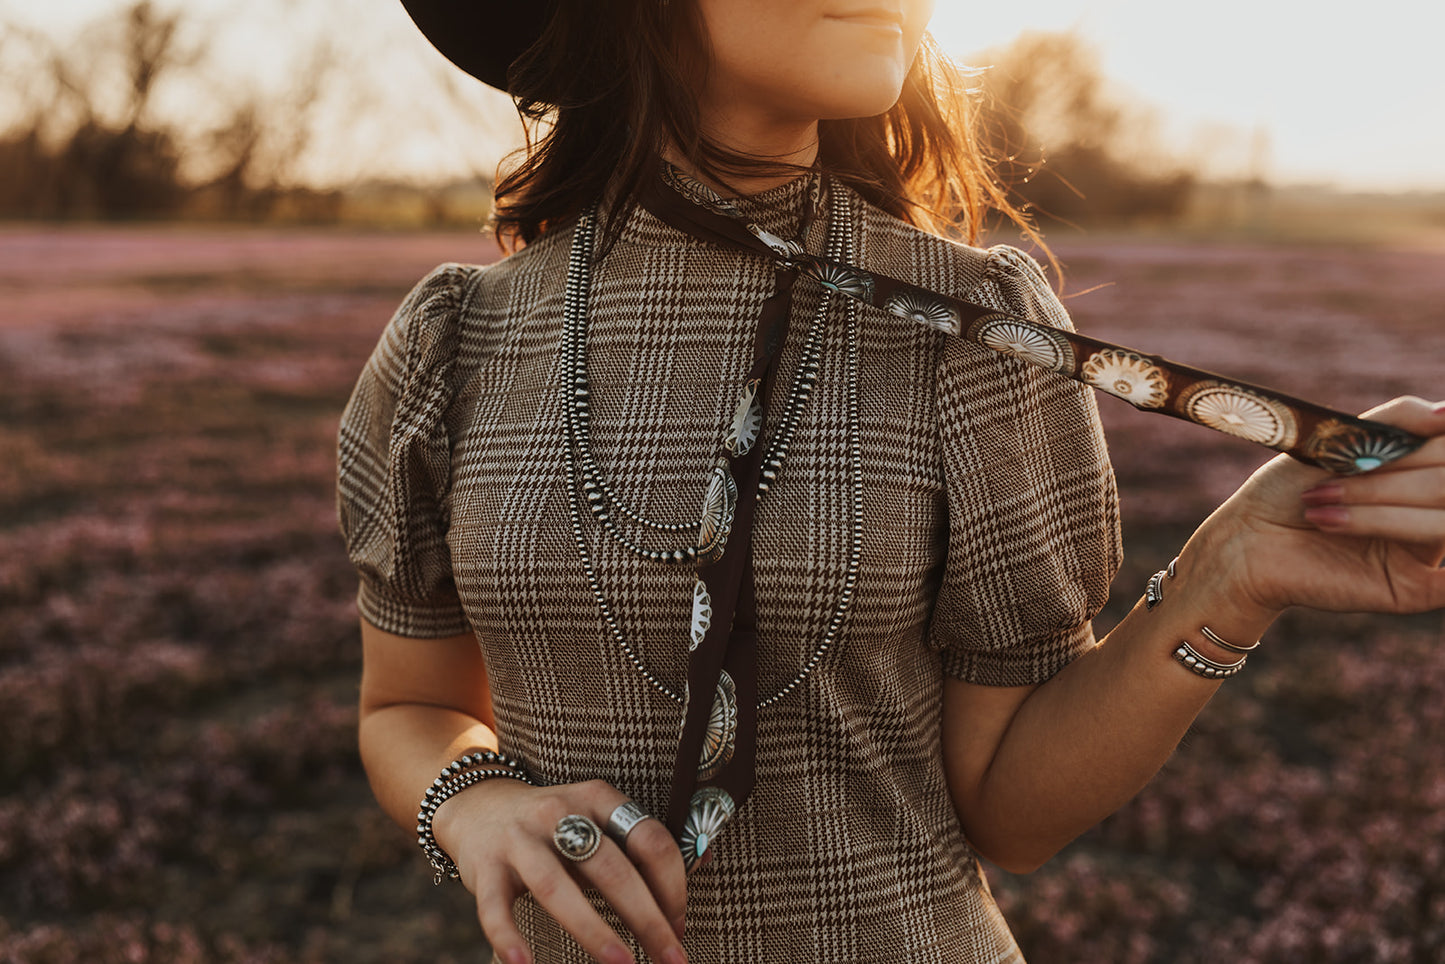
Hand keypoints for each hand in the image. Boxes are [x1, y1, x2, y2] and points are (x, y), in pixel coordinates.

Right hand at [433, 777, 687, 963]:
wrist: (478, 806)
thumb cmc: (555, 826)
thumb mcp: (596, 819)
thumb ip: (638, 843)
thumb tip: (704, 862)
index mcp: (598, 798)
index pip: (649, 839)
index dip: (673, 885)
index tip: (681, 925)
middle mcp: (559, 812)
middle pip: (611, 866)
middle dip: (647, 918)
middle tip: (671, 958)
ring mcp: (519, 840)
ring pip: (557, 887)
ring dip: (594, 930)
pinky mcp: (485, 868)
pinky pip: (495, 907)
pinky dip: (508, 938)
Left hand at [1190, 396, 1444, 616]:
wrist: (1247, 540)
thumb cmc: (1288, 488)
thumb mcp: (1337, 441)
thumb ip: (1397, 421)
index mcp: (1422, 469)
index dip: (1418, 447)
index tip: (1367, 450)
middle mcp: (1432, 507)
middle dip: (1386, 482)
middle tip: (1323, 488)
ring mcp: (1424, 549)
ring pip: (1441, 524)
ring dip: (1378, 513)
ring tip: (1317, 514)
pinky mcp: (1412, 588)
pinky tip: (1438, 572)